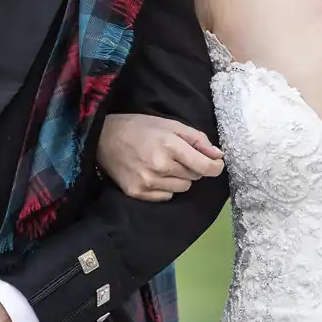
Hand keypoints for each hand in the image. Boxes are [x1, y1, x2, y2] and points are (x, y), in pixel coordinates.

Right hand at [97, 113, 224, 201]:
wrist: (103, 138)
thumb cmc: (140, 128)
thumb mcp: (171, 125)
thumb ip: (198, 140)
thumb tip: (219, 156)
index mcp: (170, 146)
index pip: (205, 167)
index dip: (215, 166)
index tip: (216, 163)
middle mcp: (160, 167)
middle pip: (194, 177)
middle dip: (192, 167)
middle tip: (177, 156)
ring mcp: (148, 182)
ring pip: (182, 188)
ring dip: (179, 178)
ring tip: (164, 165)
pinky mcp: (138, 193)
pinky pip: (166, 196)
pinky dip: (166, 188)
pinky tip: (154, 175)